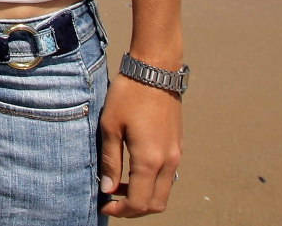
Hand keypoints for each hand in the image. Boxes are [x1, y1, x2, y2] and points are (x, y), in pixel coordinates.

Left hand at [97, 75, 182, 216]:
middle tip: (112, 201)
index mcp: (150, 160)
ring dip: (144, 197)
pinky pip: (168, 177)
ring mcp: (176, 154)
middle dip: (133, 209)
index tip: (103, 205)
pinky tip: (133, 172)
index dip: (120, 210)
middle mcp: (168, 162)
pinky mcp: (177, 146)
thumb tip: (107, 188)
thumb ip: (110, 160)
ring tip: (119, 186)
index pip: (139, 202)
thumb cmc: (128, 95)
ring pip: (164, 192)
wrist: (155, 70)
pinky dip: (152, 184)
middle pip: (156, 204)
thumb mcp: (110, 126)